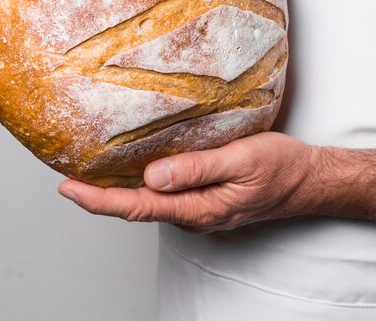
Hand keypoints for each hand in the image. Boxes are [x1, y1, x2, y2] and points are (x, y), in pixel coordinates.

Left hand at [58, 132, 318, 234]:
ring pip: (149, 204)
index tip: (68, 189)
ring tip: (90, 176)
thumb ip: (197, 169)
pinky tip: (132, 173)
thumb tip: (152, 177)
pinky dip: (140, 188)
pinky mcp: (205, 200)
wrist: (308, 181)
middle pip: (136, 209)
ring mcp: (199, 209)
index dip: (99, 200)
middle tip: (68, 181)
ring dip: (117, 194)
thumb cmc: (279, 167)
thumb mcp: (241, 161)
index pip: (137, 207)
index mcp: (199, 208)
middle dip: (99, 199)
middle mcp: (194, 214)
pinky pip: (165, 197)